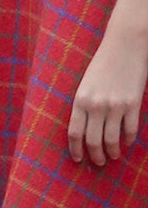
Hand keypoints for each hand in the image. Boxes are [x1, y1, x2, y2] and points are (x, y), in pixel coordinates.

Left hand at [68, 33, 147, 166]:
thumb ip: (84, 105)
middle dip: (95, 156)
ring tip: (114, 156)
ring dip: (112, 152)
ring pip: (112, 140)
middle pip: (93, 141)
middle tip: (98, 163)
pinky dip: (128, 139)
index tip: (78, 159)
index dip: (75, 149)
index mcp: (80, 100)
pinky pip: (130, 130)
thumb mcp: (86, 84)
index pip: (74, 133)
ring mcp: (115, 105)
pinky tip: (127, 142)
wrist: (125, 44)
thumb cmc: (103, 63)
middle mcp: (96, 105)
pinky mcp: (132, 103)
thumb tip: (85, 130)